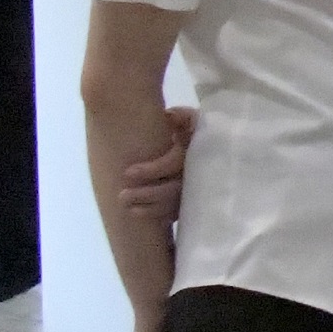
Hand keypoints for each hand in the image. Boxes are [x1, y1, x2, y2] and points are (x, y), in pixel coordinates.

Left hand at [116, 106, 196, 226]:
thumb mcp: (189, 118)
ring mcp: (198, 188)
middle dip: (147, 194)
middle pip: (174, 188)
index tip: (127, 173)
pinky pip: (179, 212)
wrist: (210, 144)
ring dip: (150, 208)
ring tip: (127, 206)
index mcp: (196, 149)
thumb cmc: (193, 129)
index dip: (151, 170)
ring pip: (175, 203)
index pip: (173, 163)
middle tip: (122, 196)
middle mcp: (199, 171)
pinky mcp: (195, 200)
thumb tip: (168, 117)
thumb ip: (179, 116)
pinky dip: (160, 215)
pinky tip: (142, 213)